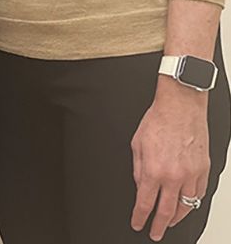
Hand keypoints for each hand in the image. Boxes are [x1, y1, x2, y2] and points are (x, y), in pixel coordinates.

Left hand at [130, 79, 209, 240]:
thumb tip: (141, 187)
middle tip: (155, 233)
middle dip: (159, 226)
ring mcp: (191, 175)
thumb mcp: (137, 144)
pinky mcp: (203, 171)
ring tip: (168, 222)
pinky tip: (185, 206)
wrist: (180, 108)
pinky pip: (198, 195)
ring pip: (185, 207)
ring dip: (176, 218)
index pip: (145, 203)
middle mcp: (174, 176)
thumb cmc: (158, 121)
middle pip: (166, 212)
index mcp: (154, 170)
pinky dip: (191, 204)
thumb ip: (138, 169)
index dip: (140, 217)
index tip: (137, 224)